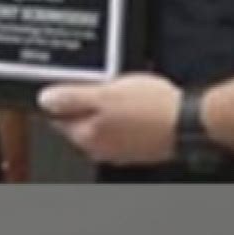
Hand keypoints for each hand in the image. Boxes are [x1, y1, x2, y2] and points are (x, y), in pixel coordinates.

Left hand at [37, 73, 180, 165]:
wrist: (188, 122)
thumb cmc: (151, 109)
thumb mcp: (105, 94)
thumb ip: (71, 97)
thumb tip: (45, 99)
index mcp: (87, 136)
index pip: (59, 119)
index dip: (61, 98)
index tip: (67, 85)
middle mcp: (101, 149)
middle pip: (81, 123)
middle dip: (86, 102)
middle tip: (101, 83)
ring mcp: (121, 150)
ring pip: (104, 125)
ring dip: (108, 108)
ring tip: (123, 89)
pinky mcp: (140, 147)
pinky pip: (124, 127)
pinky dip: (127, 115)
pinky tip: (138, 102)